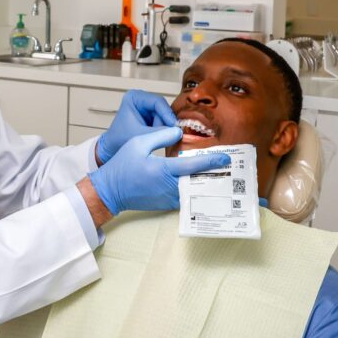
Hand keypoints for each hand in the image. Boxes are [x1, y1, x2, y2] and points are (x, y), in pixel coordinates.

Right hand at [88, 127, 230, 215]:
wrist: (110, 191)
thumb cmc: (122, 167)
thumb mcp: (138, 144)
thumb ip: (161, 136)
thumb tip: (179, 133)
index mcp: (164, 170)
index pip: (195, 165)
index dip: (212, 161)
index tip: (227, 158)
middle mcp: (169, 186)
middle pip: (199, 179)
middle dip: (214, 173)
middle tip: (228, 167)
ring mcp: (168, 198)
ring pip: (193, 189)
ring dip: (204, 182)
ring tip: (217, 174)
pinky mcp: (166, 204)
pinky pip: (185, 196)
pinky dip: (193, 189)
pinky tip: (198, 182)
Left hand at [96, 90, 176, 164]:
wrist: (112, 148)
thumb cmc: (119, 139)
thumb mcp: (140, 135)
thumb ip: (159, 133)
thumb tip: (178, 132)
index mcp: (134, 97)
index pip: (157, 101)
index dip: (167, 113)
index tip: (173, 125)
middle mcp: (142, 100)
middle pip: (162, 109)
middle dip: (165, 123)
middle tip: (169, 134)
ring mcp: (147, 108)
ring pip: (164, 117)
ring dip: (164, 128)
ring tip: (157, 138)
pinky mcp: (151, 117)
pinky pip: (163, 122)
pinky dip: (163, 130)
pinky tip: (159, 138)